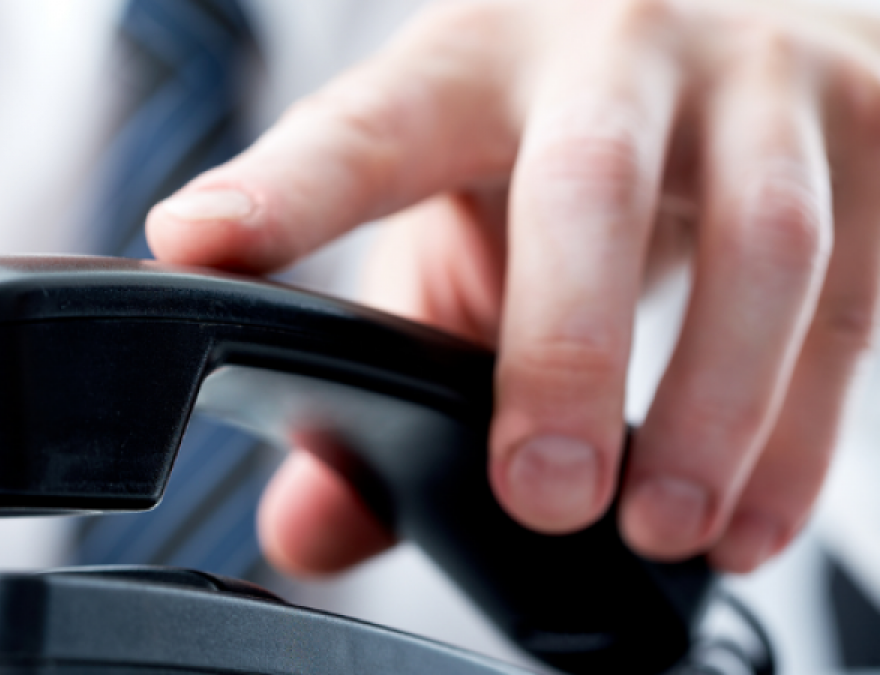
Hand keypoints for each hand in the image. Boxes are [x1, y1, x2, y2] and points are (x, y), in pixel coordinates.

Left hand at [147, 0, 879, 574]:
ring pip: (764, 241)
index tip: (195, 245)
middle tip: (540, 494)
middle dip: (563, 349)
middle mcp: (613, 45)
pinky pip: (861, 295)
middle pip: (588, 186)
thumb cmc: (567, 137)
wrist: (748, 32)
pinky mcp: (874, 128)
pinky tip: (749, 520)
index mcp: (474, 62)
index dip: (285, 188)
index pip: (369, 126)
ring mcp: (758, 77)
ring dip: (719, 408)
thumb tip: (310, 527)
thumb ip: (392, 361)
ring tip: (663, 530)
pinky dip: (805, 430)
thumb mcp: (464, 223)